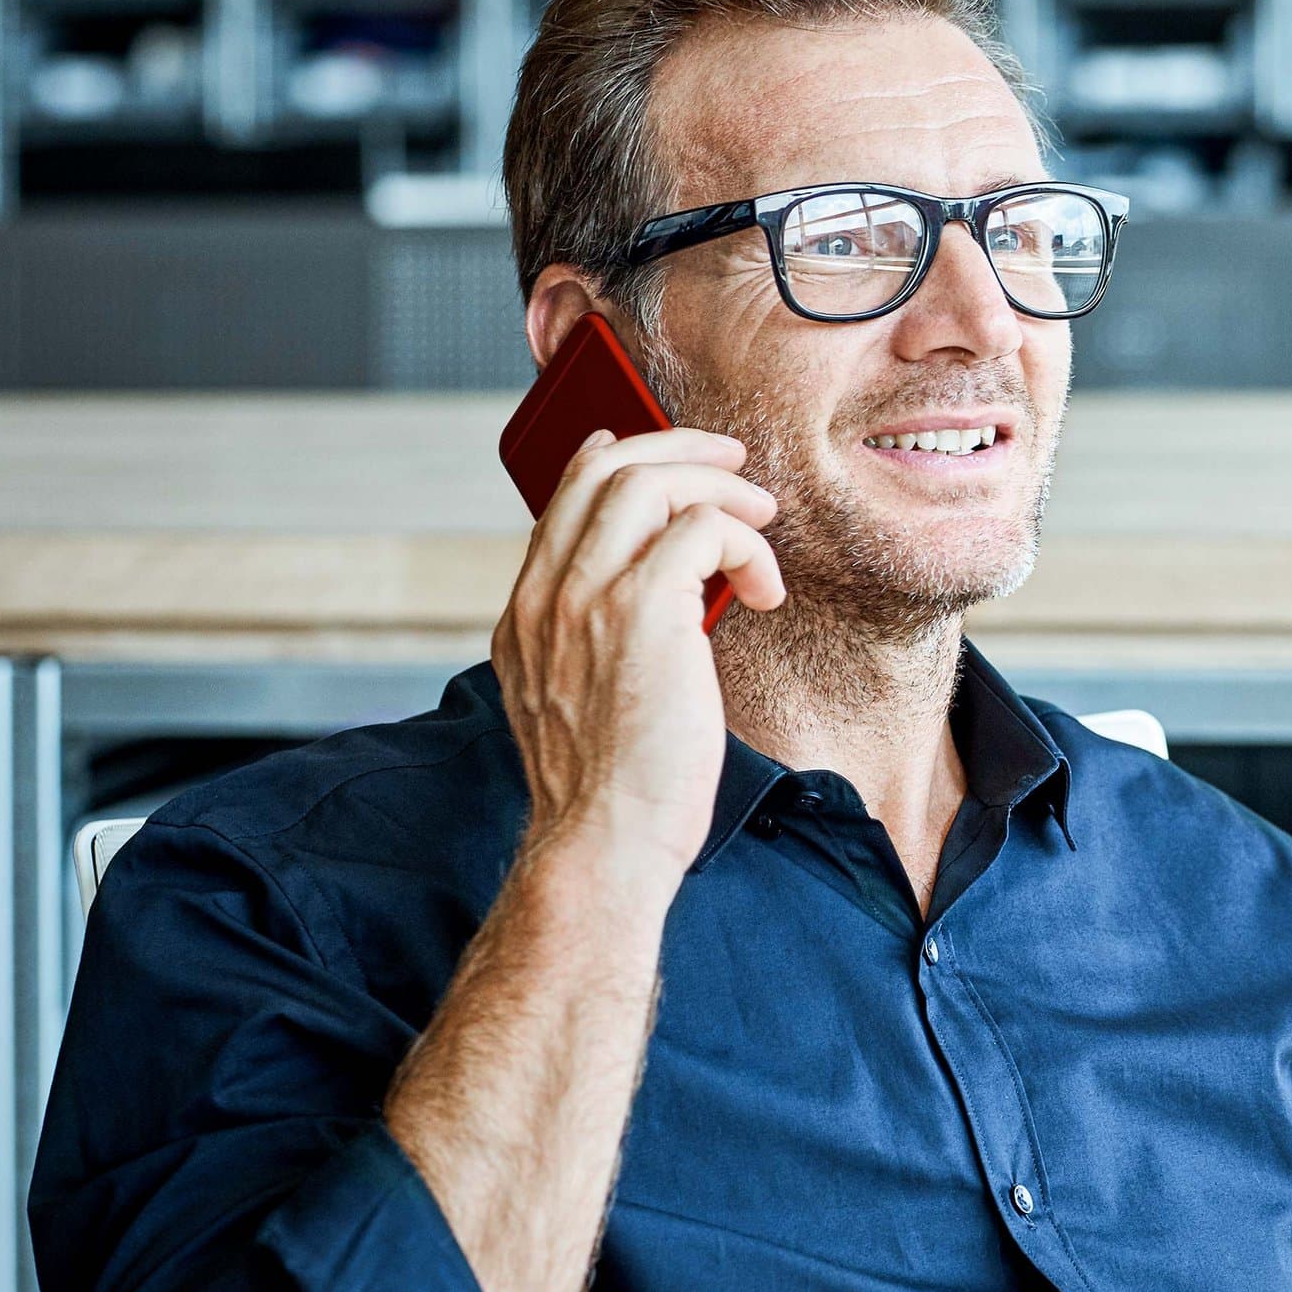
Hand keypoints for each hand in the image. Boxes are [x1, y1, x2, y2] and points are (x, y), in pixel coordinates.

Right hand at [490, 426, 784, 880]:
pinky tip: (764, 591)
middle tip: (735, 464)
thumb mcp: (583, 705)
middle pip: (607, 469)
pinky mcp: (642, 610)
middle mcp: (547, 595)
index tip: (655, 449)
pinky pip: (704, 528)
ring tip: (762, 522)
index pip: (561, 499)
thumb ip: (598, 643)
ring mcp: (587, 597)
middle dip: (679, 448)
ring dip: (721, 490)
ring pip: (651, 482)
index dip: (612, 456)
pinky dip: (747, 545)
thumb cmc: (612, 793)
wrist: (603, 842)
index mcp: (527, 615)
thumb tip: (664, 599)